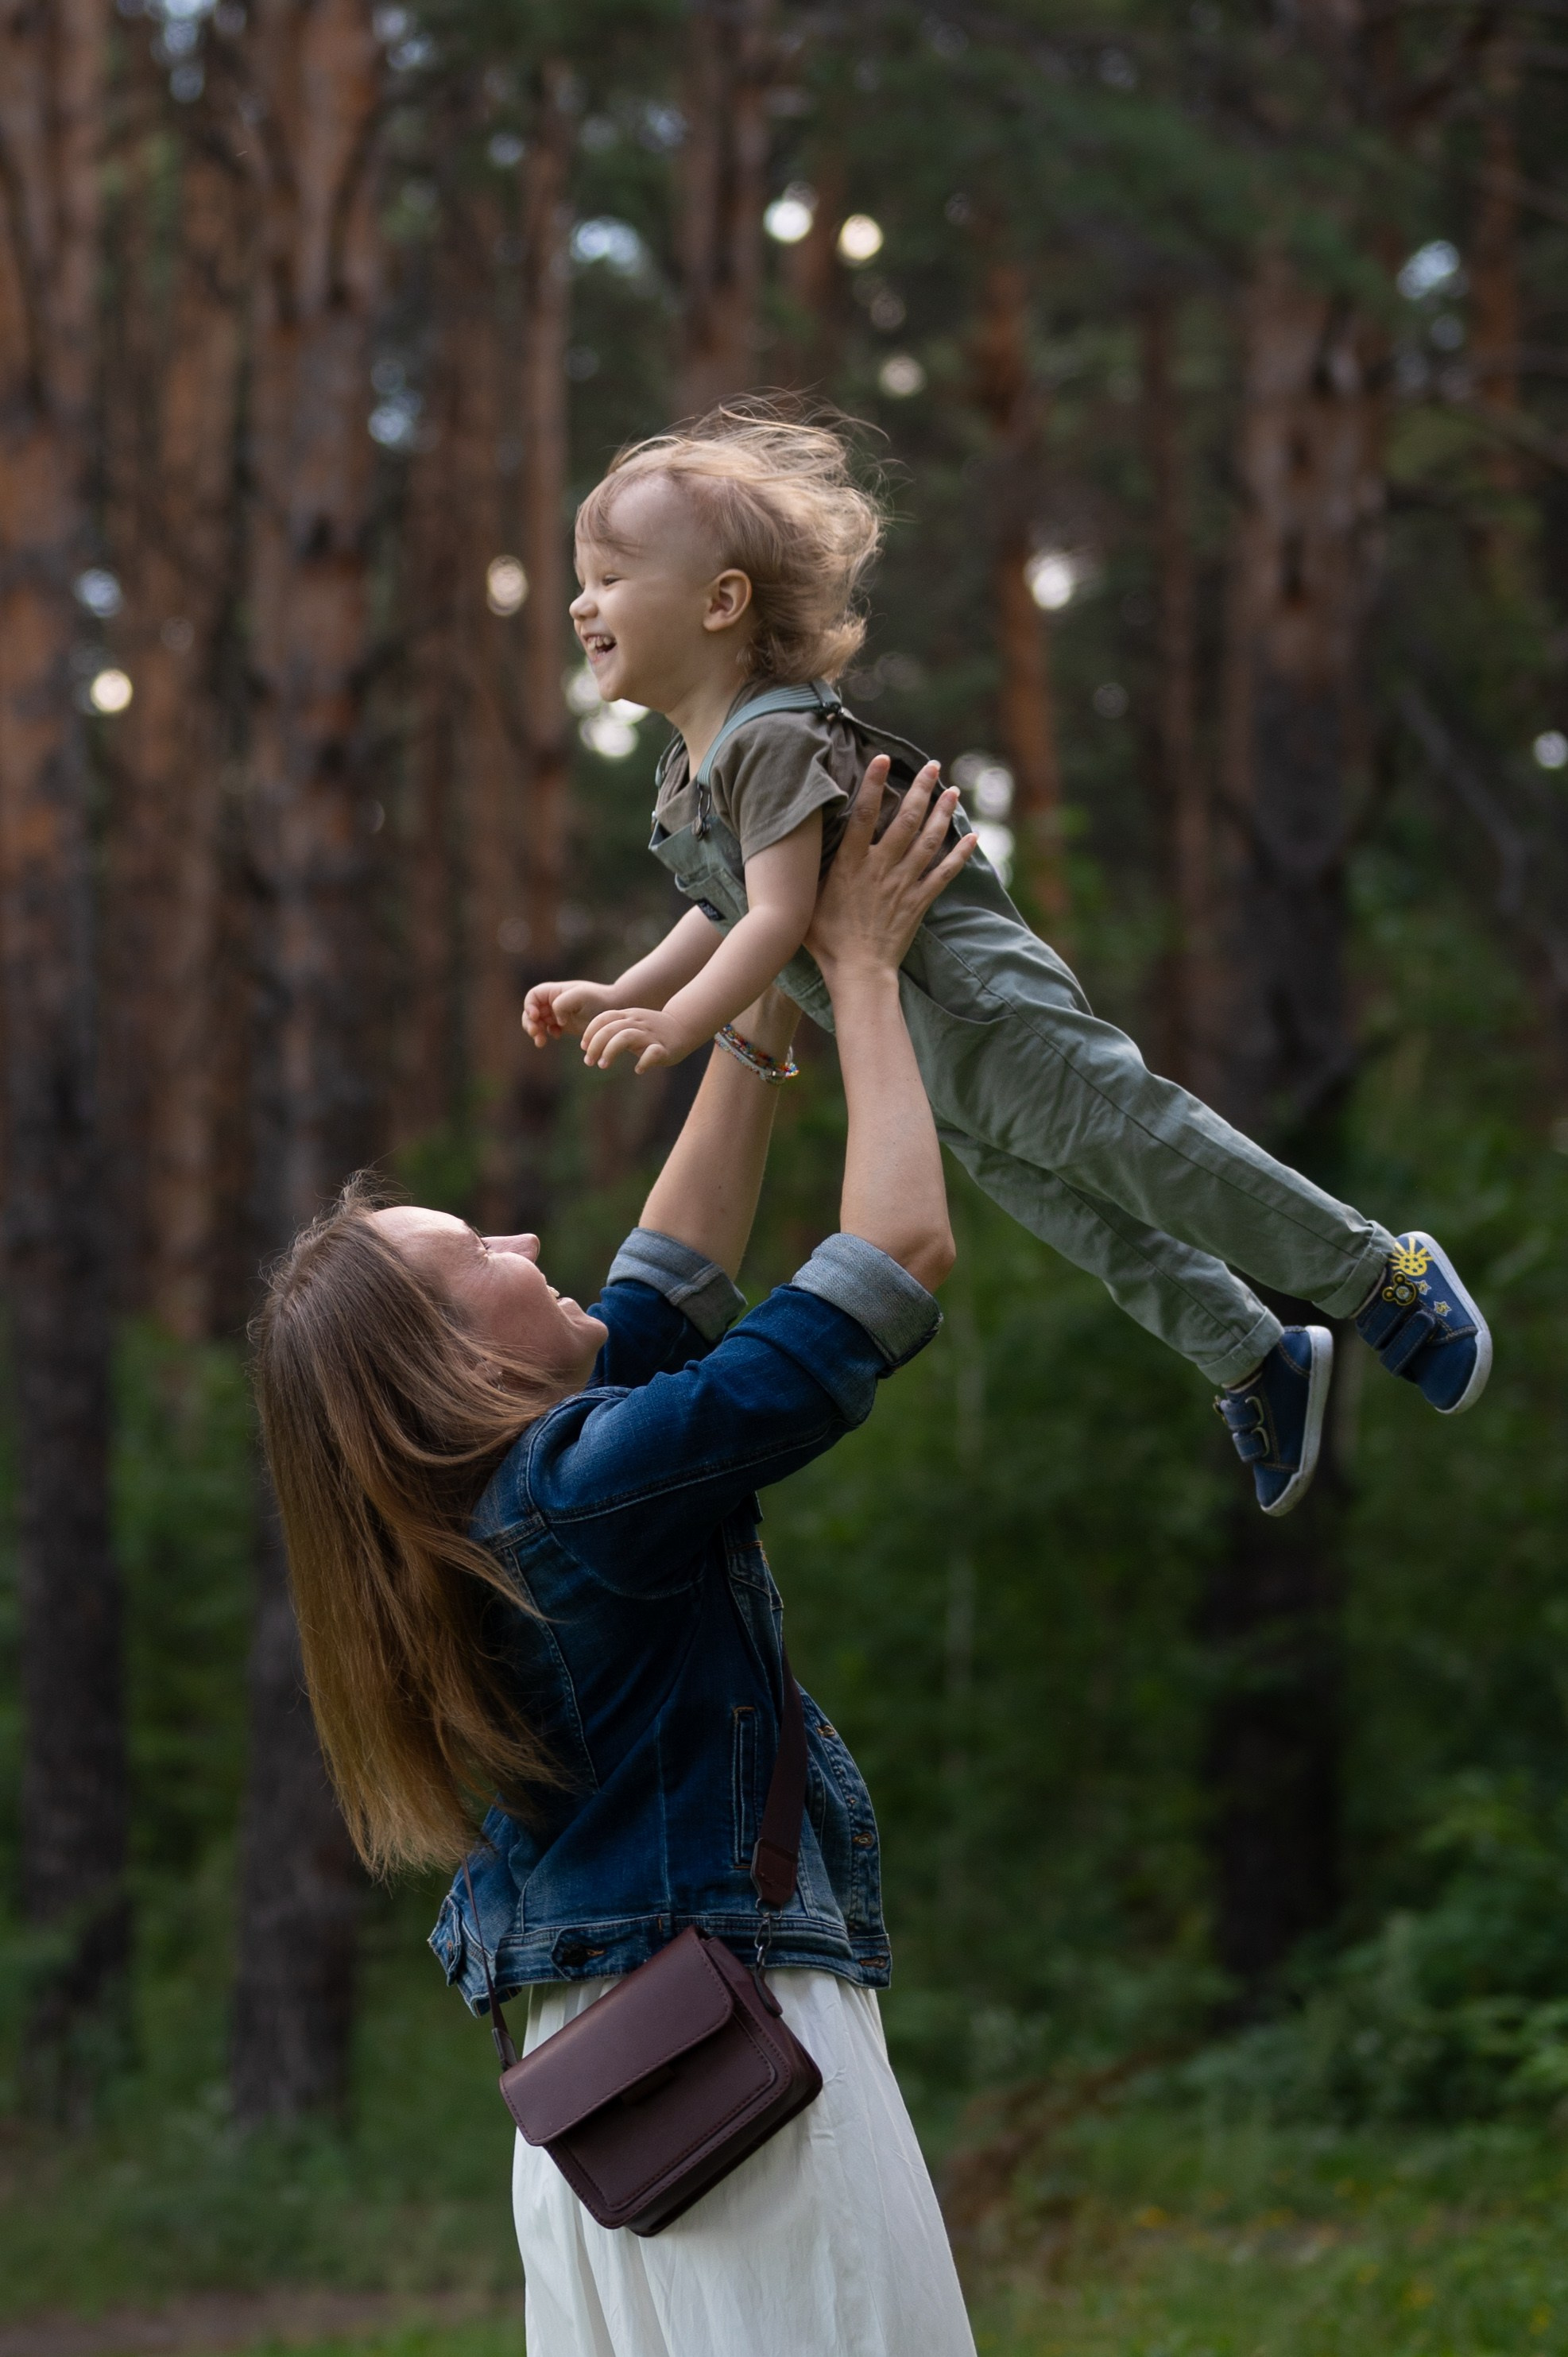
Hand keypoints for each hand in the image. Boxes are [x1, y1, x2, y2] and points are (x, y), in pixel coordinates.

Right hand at [523, 978, 614, 1046]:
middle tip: (535, 1033)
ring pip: (537, 1023)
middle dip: (529, 1023)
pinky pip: (548, 1031)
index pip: (533, 997)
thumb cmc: (598, 999)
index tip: (536, 1016)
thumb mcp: (580, 996)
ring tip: (541, 1042)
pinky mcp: (564, 1025)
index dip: (529, 1007)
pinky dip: (547, 1035)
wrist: (614, 1008)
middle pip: (531, 1012)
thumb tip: (556, 1019)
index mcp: (554, 991)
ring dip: (536, 1032)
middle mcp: (553, 1001)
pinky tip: (557, 1036)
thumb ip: (562, 1003)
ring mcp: (558, 1014)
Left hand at [581, 1004, 707, 1074]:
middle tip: (589, 1062)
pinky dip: (644, 1061)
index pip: (603, 1018)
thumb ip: (612, 1030)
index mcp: (627, 1016)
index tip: (584, 1047)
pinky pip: (652, 1053)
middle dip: (595, 1045)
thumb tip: (589, 1047)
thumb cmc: (651, 1029)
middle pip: (610, 1029)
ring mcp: (650, 1035)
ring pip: (626, 1037)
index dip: (590, 1032)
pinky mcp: (663, 1047)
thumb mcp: (631, 1023)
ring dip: (611, 1051)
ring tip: (603, 1065)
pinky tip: (638, 1070)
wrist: (683, 1026)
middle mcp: (637, 1023)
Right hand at [806, 757, 974, 981]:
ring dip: (943, 812)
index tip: (883, 758)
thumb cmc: (825, 940)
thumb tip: (791, 850)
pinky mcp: (920, 901)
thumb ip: (807, 873)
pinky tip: (973, 835)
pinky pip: (945, 872)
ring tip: (953, 790)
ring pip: (929, 840)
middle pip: (906, 819)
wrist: (858, 972)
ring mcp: (904, 883)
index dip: (874, 784)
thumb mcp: (806, 901)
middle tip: (932, 765)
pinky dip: (960, 853)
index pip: (865, 814)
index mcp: (851, 864)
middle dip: (921, 788)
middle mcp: (881, 867)